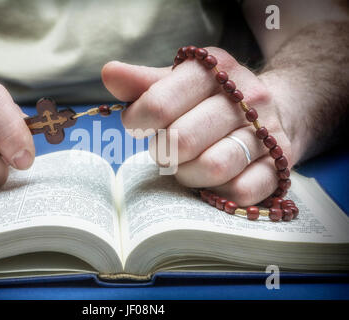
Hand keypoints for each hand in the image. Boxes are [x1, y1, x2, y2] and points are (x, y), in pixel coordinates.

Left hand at [102, 47, 295, 205]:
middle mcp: (246, 97)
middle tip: (164, 149)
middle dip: (163, 151)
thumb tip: (109, 73)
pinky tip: (214, 180)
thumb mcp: (179, 83)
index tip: (138, 125)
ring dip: (188, 174)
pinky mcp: (279, 167)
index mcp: (215, 70)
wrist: (274, 108)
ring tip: (186, 164)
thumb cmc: (210, 99)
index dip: (138, 121)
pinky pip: (241, 192)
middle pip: (183, 139)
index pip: (159, 103)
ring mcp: (267, 133)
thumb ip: (143, 83)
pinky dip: (218, 192)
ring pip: (213, 167)